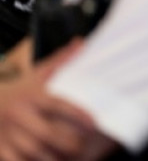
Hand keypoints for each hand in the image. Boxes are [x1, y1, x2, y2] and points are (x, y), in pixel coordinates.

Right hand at [0, 40, 94, 160]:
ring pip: (34, 152)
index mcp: (32, 96)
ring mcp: (7, 133)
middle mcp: (19, 114)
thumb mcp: (37, 73)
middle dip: (69, 144)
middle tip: (83, 147)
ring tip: (71, 158)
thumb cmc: (18, 88)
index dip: (78, 115)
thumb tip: (81, 43)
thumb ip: (60, 60)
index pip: (59, 106)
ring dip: (54, 158)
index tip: (94, 123)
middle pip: (48, 134)